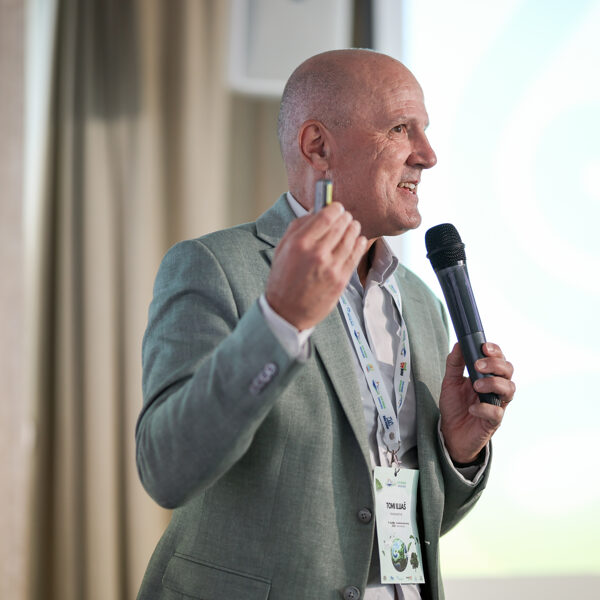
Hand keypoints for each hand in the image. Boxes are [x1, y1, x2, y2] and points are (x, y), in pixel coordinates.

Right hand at [265, 202, 366, 330]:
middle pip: (341, 226)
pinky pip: (355, 255)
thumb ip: (298, 227)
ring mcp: (331, 267)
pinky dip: (359, 244)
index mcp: (300, 243)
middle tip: (346, 216)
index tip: (337, 207)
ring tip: (353, 226)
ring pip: (351, 239)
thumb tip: (316, 211)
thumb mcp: (282, 249)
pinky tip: (358, 240)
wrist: (287, 312)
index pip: (326, 216)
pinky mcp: (341, 280)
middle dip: (345, 218)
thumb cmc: (283, 279)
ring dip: (354, 229)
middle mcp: (317, 253)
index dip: (335, 208)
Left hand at [439, 342, 514, 463]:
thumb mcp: (450, 381)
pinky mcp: (493, 422)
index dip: (496, 351)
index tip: (484, 347)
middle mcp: (496, 389)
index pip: (499, 359)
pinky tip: (472, 408)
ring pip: (509, 389)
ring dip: (493, 383)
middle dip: (495, 364)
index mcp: (487, 376)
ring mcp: (497, 404)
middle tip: (477, 366)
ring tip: (475, 386)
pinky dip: (485, 408)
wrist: (449, 433)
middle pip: (508, 370)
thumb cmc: (454, 406)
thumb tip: (459, 344)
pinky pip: (497, 413)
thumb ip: (455, 363)